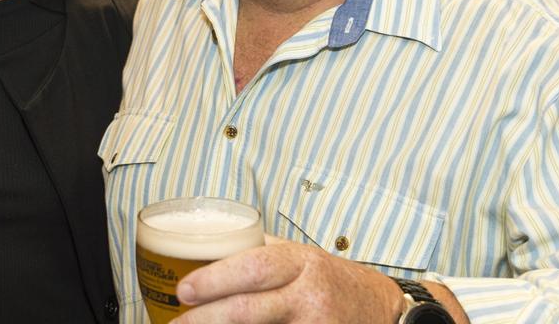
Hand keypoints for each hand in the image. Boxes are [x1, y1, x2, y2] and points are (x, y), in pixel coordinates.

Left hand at [174, 236, 404, 323]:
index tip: (184, 289)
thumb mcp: (300, 255)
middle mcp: (309, 296)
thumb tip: (209, 243)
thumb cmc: (331, 279)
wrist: (380, 308)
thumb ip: (260, 250)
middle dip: (207, 318)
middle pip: (249, 310)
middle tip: (178, 322)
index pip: (252, 267)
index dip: (215, 279)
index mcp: (300, 262)